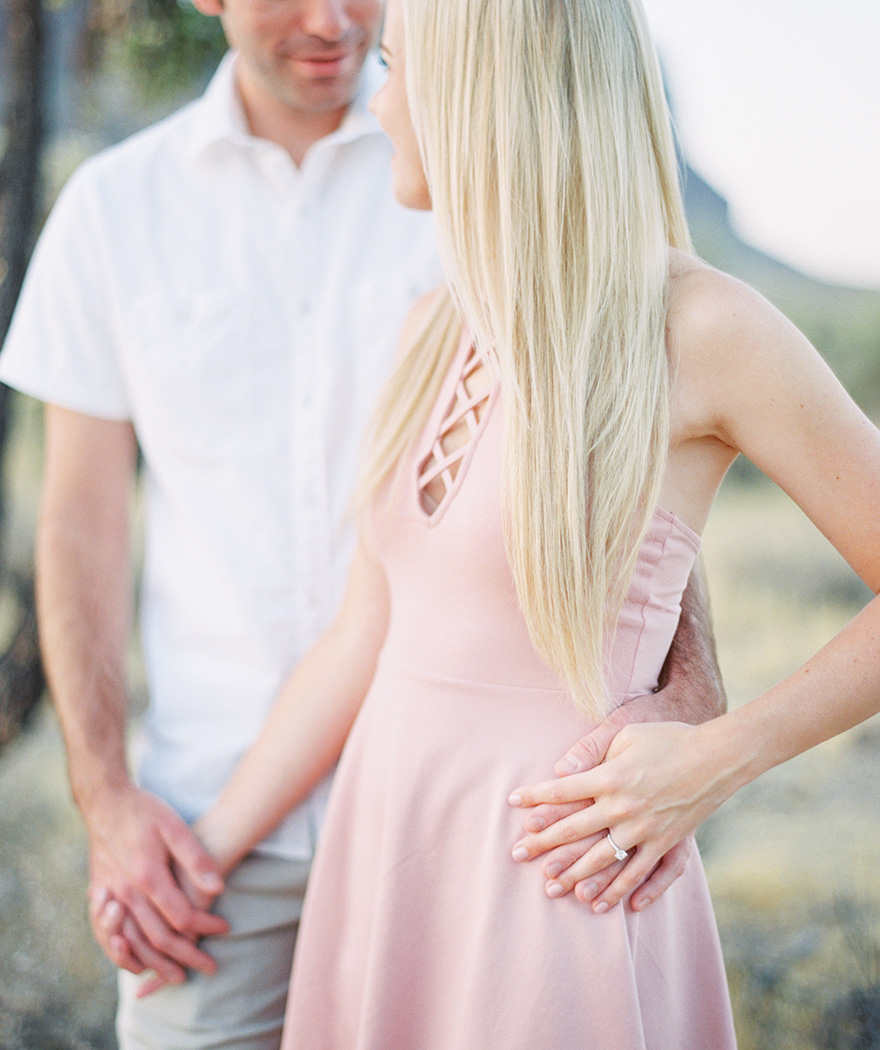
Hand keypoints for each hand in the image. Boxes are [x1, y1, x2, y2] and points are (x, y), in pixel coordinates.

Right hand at [84, 784, 228, 976]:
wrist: (105, 801)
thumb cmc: (145, 811)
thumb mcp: (174, 826)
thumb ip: (195, 858)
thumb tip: (217, 887)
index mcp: (148, 875)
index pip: (181, 916)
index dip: (205, 926)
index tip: (224, 929)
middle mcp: (126, 892)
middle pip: (158, 938)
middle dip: (186, 956)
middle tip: (208, 968)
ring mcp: (110, 896)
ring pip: (133, 943)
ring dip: (155, 964)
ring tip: (177, 977)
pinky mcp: (101, 894)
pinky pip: (109, 936)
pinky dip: (125, 955)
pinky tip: (138, 962)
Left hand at [509, 718, 734, 910]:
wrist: (717, 756)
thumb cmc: (667, 737)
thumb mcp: (626, 732)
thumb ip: (590, 749)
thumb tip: (561, 769)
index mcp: (612, 776)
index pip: (564, 789)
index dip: (536, 796)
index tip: (513, 802)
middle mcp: (625, 806)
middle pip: (575, 829)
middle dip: (543, 842)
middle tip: (517, 854)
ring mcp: (647, 829)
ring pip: (603, 860)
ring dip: (575, 874)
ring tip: (552, 887)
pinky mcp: (667, 842)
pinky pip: (641, 873)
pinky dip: (621, 891)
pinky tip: (602, 905)